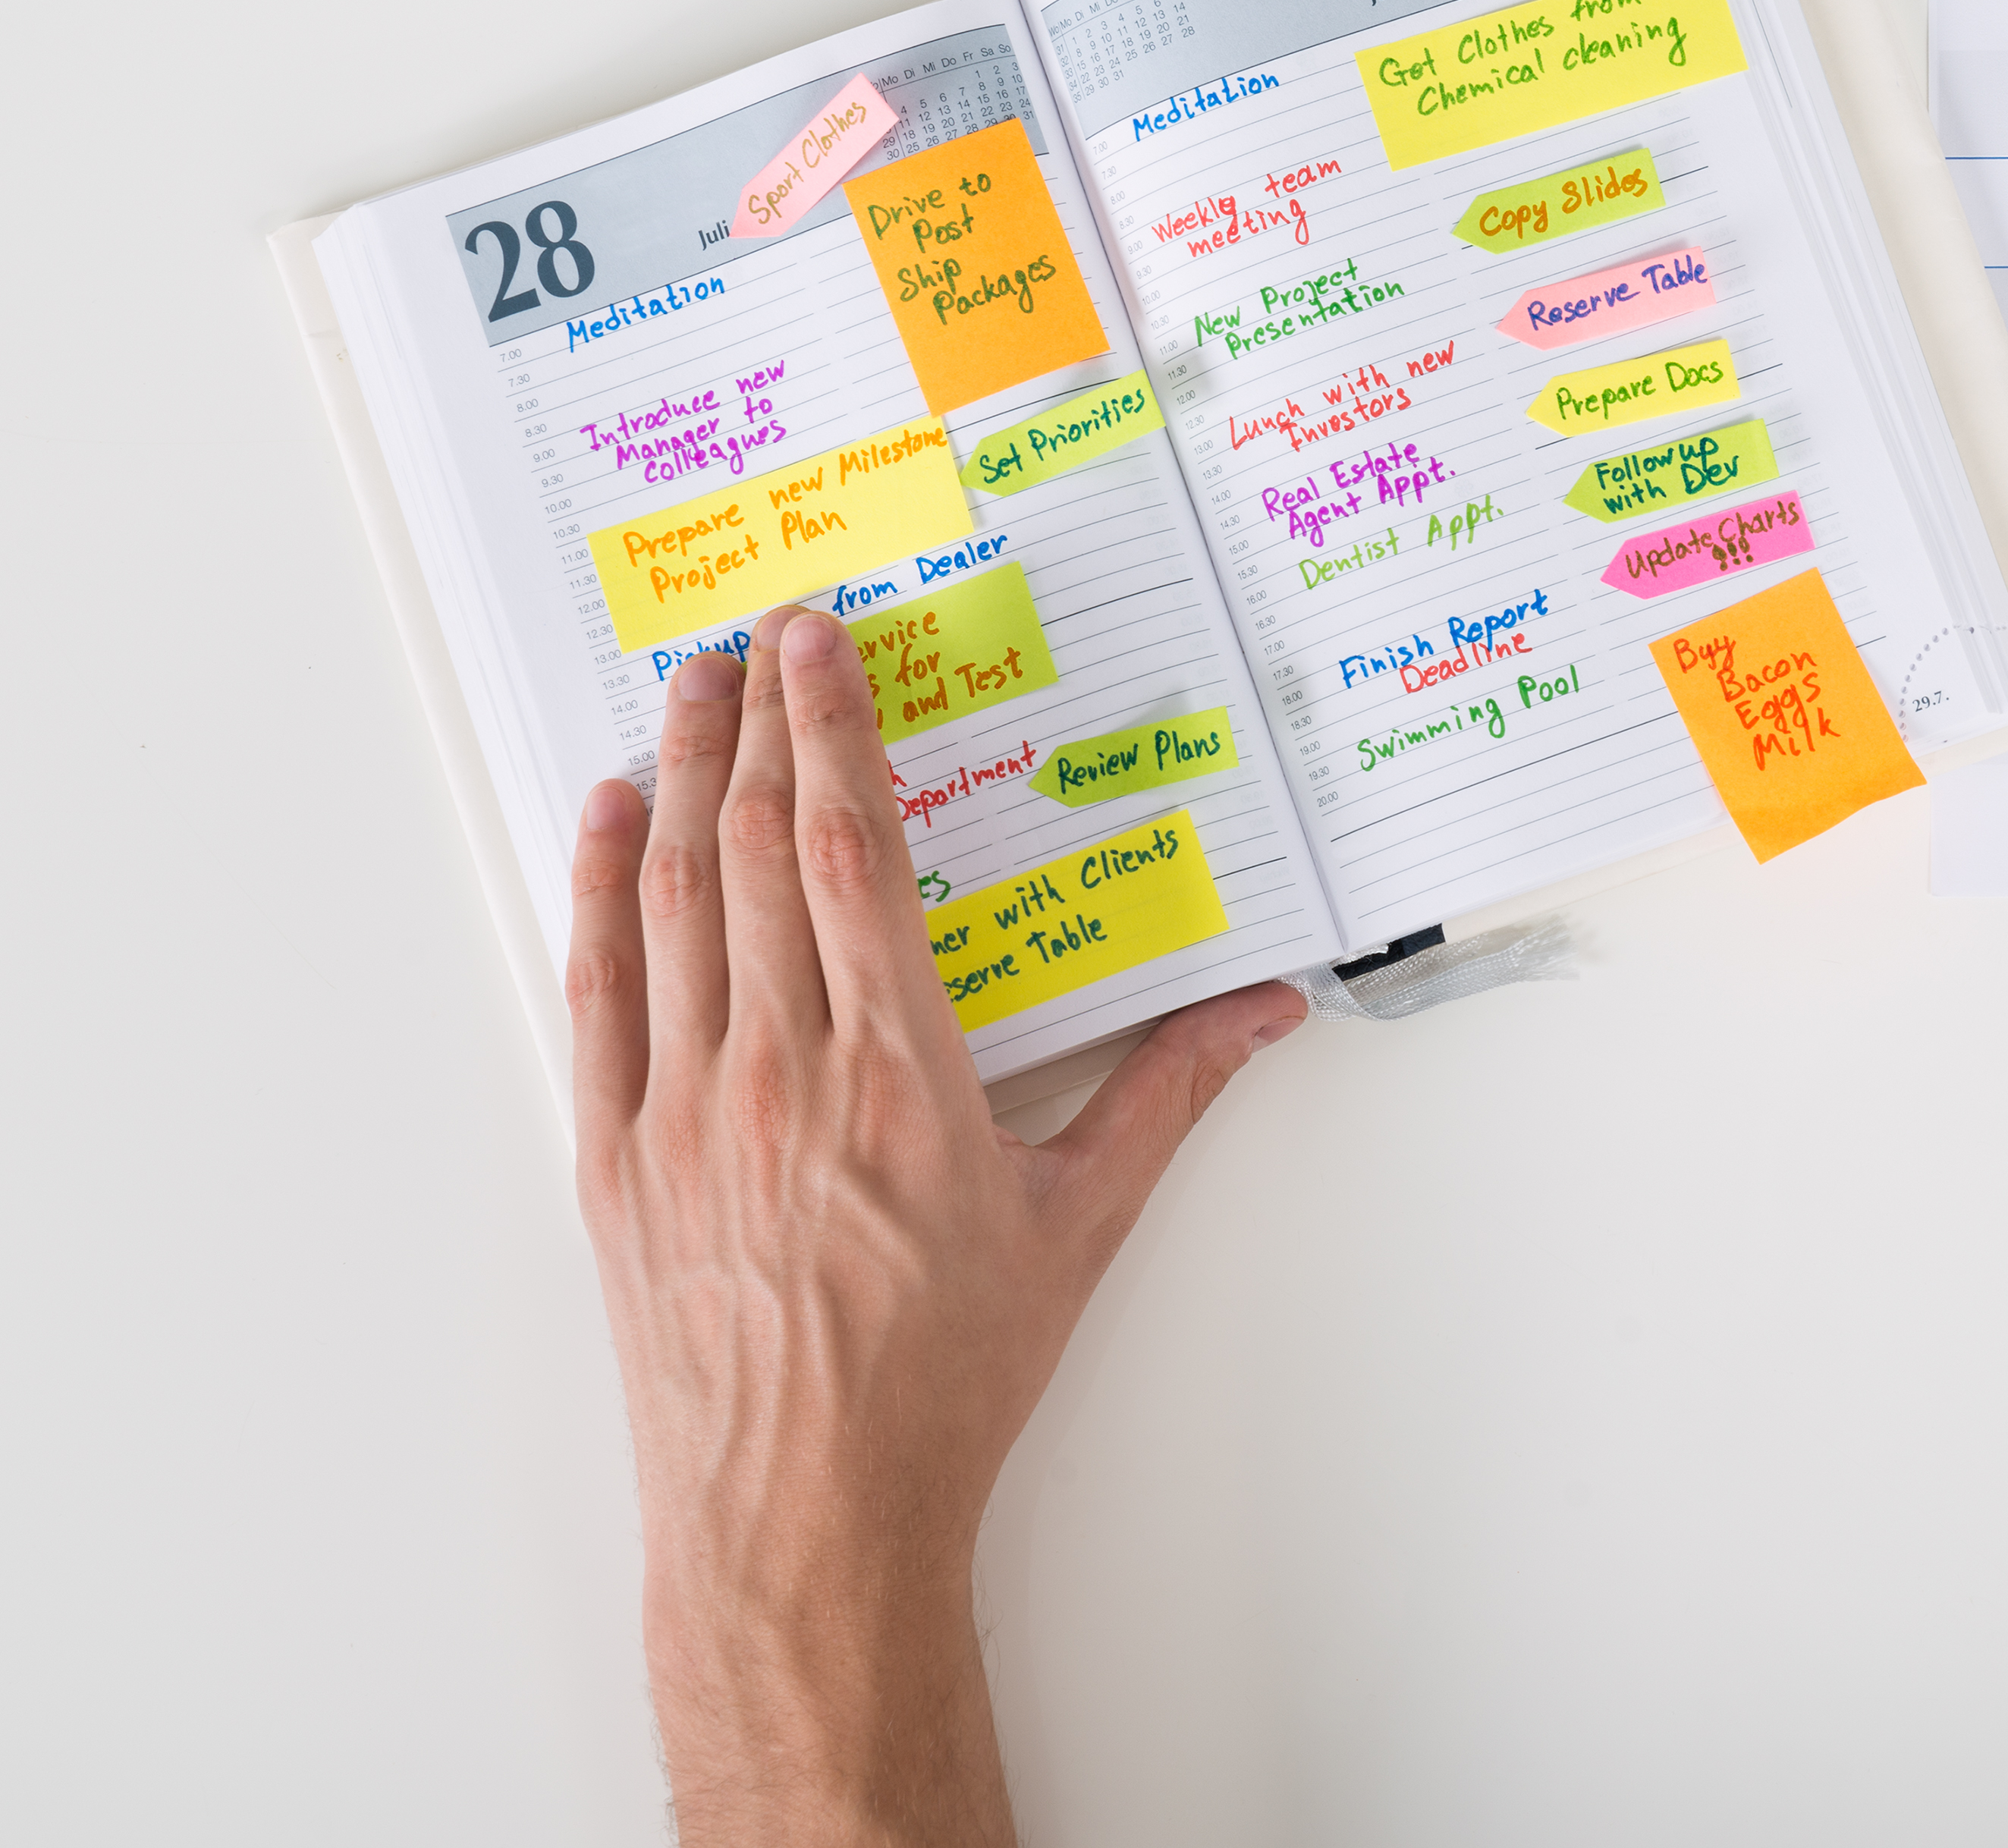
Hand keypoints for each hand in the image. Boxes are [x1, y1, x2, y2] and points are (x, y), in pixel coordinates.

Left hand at [563, 606, 1302, 1844]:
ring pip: (674, 903)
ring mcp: (684, 1115)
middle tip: (760, 634)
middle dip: (760, 724)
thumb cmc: (944, 1383)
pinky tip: (610, 826)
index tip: (826, 649)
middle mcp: (780, 1073)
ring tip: (689, 692)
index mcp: (898, 1074)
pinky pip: (601, 998)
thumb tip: (1263, 1011)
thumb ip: (1166, 1098)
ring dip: (681, 779)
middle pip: (758, 852)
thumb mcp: (1077, 1231)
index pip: (852, 854)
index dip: (838, 733)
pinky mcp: (616, 1166)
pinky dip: (600, 896)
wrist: (805, 1518)